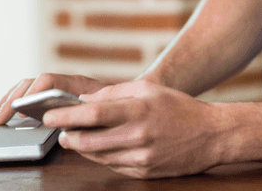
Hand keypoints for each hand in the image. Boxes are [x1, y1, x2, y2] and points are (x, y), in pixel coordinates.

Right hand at [0, 73, 108, 125]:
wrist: (128, 103)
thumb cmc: (118, 108)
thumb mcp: (105, 112)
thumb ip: (88, 114)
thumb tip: (67, 122)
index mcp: (77, 84)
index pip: (49, 80)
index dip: (32, 92)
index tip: (20, 107)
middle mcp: (65, 83)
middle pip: (32, 83)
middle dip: (12, 99)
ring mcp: (58, 88)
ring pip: (28, 87)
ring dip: (10, 99)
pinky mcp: (55, 97)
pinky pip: (31, 94)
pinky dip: (16, 101)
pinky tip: (6, 111)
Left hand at [44, 79, 226, 178]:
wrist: (212, 135)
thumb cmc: (180, 107)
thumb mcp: (149, 89)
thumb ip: (115, 92)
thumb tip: (86, 100)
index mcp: (138, 111)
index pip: (92, 114)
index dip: (66, 116)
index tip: (49, 116)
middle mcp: (138, 136)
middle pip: (89, 141)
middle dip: (68, 137)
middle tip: (60, 131)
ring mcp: (141, 158)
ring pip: (98, 156)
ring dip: (82, 148)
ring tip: (75, 139)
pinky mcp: (144, 172)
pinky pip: (113, 166)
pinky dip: (101, 157)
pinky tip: (98, 148)